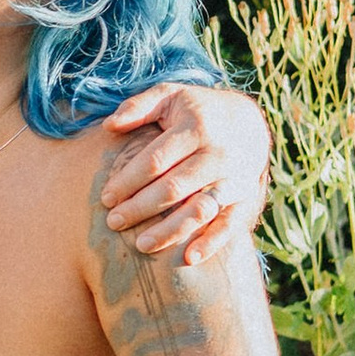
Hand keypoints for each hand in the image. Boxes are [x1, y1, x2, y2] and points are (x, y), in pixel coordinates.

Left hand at [99, 82, 269, 268]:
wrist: (248, 122)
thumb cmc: (196, 111)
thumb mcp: (171, 96)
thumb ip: (139, 106)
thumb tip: (108, 126)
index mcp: (195, 127)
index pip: (155, 160)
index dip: (128, 181)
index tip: (106, 198)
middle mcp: (216, 154)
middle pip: (174, 187)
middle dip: (140, 207)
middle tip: (113, 223)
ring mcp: (234, 178)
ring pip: (200, 209)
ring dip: (171, 230)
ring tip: (141, 246)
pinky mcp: (245, 197)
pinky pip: (230, 224)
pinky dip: (212, 242)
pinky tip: (189, 258)